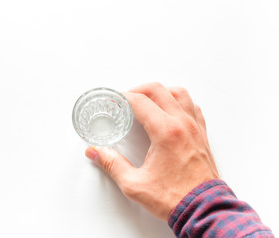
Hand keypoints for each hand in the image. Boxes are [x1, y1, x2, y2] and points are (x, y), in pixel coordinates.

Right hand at [85, 82, 218, 220]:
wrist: (204, 210)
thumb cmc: (175, 198)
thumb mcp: (135, 184)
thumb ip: (112, 164)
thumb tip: (96, 153)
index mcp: (165, 132)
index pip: (139, 101)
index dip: (122, 98)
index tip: (113, 101)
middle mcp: (182, 124)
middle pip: (158, 90)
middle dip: (137, 90)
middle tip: (126, 99)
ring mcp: (194, 128)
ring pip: (179, 93)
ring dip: (160, 92)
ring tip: (147, 100)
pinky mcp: (201, 135)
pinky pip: (192, 107)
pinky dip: (179, 102)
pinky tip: (171, 111)